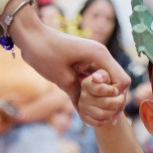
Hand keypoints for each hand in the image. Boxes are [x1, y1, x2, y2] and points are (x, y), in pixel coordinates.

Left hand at [11, 10, 130, 106]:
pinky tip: (89, 105)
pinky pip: (97, 80)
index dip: (116, 97)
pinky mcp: (85, 62)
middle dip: (112, 100)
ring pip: (109, 82)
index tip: (101, 106)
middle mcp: (101, 56)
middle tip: (106, 117)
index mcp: (100, 56)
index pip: (122, 81)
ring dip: (104, 97)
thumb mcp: (62, 79)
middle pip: (119, 83)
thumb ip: (78, 96)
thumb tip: (84, 114)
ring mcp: (94, 59)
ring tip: (98, 113)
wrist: (30, 36)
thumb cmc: (44, 52)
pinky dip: (94, 92)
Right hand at [78, 69, 126, 126]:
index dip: (112, 91)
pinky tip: (110, 114)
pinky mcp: (84, 117)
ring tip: (116, 107)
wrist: (104, 97)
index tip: (116, 90)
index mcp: (87, 83)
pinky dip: (107, 120)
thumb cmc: (108, 85)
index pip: (100, 89)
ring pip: (102, 114)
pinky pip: (98, 123)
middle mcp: (83, 95)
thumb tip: (95, 77)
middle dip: (118, 102)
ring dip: (113, 112)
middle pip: (106, 103)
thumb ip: (105, 77)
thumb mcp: (108, 78)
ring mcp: (82, 107)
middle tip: (121, 99)